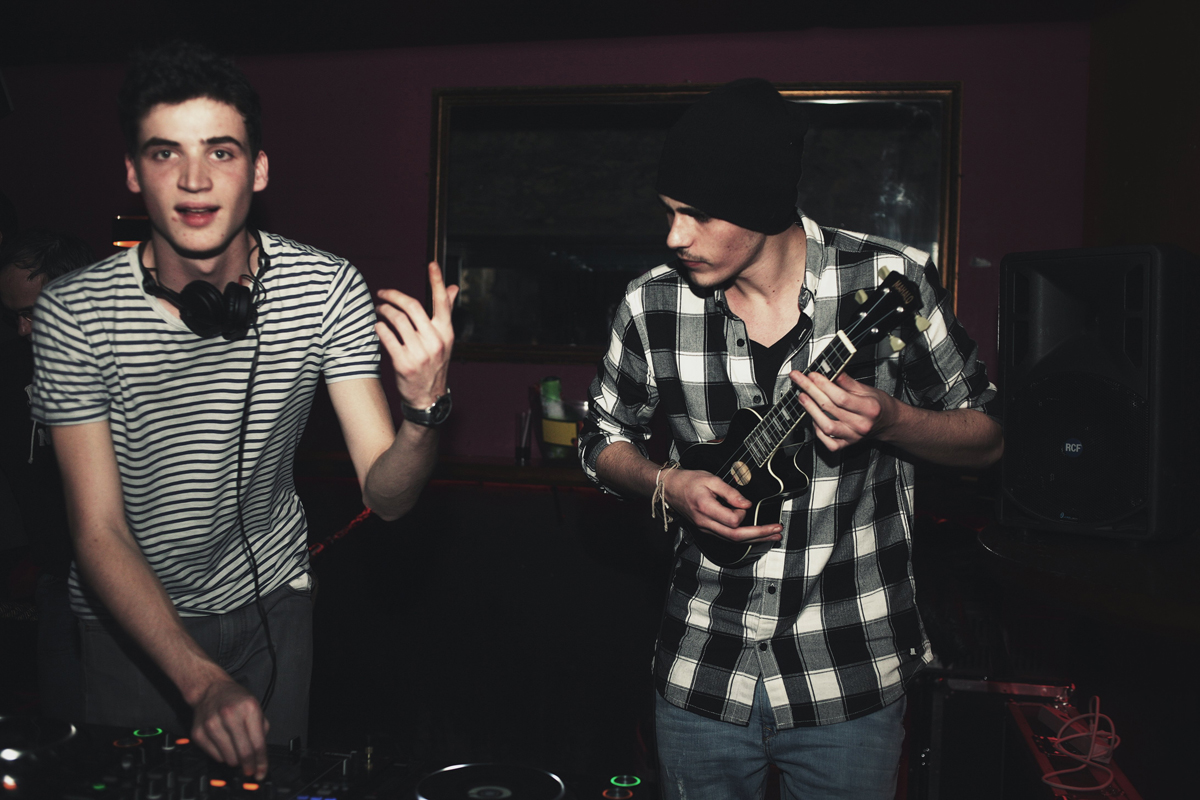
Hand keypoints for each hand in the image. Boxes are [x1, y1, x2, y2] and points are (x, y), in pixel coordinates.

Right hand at [190, 676, 270, 779]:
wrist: (210, 689)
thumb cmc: (235, 699)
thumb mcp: (256, 707)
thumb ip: (262, 730)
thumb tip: (260, 755)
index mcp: (249, 708)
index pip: (258, 743)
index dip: (261, 761)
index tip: (261, 771)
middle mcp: (230, 715)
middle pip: (243, 753)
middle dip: (249, 766)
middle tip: (250, 769)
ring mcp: (212, 724)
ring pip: (229, 758)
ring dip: (235, 760)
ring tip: (237, 752)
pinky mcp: (198, 733)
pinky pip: (215, 756)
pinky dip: (222, 755)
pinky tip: (225, 745)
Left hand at [374, 262, 458, 409]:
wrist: (428, 398)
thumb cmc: (435, 364)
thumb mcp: (444, 340)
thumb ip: (446, 312)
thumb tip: (453, 288)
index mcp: (446, 333)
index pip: (443, 302)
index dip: (437, 281)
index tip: (432, 264)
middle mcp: (434, 341)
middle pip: (411, 306)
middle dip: (393, 296)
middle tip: (382, 294)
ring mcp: (419, 353)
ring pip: (396, 320)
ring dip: (383, 311)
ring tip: (378, 310)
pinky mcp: (403, 363)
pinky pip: (387, 337)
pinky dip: (379, 328)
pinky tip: (377, 326)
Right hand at [662, 468, 782, 543]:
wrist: (670, 489)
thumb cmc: (688, 481)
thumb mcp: (711, 479)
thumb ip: (730, 492)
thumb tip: (746, 505)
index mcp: (706, 509)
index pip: (732, 521)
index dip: (743, 514)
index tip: (746, 503)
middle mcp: (706, 523)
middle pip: (736, 537)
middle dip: (760, 535)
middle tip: (777, 531)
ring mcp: (706, 529)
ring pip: (733, 541)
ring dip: (755, 539)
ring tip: (773, 535)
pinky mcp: (707, 529)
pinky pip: (728, 537)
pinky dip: (745, 537)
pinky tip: (756, 534)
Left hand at [790, 371, 896, 451]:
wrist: (888, 423)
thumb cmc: (879, 405)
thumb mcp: (868, 389)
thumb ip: (848, 382)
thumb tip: (832, 371)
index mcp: (869, 408)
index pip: (841, 397)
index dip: (824, 385)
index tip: (813, 375)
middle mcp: (861, 424)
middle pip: (830, 408)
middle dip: (811, 391)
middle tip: (800, 380)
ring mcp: (853, 436)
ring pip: (826, 426)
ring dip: (811, 410)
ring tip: (802, 397)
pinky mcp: (846, 444)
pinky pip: (828, 441)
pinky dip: (817, 430)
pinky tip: (812, 418)